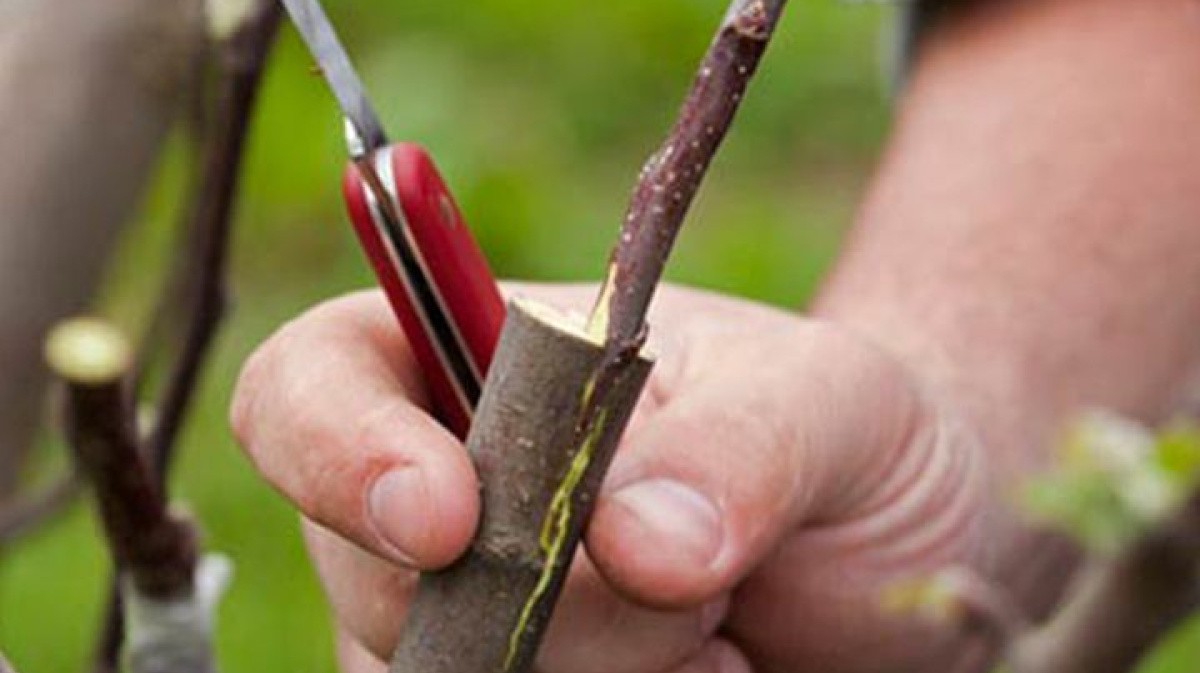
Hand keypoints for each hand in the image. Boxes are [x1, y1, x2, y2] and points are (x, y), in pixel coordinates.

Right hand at [231, 283, 996, 672]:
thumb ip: (740, 449)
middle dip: (546, 605)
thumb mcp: (828, 406)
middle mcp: (447, 493)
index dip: (338, 452)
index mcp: (478, 360)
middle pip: (378, 579)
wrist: (899, 546)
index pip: (312, 385)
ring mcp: (469, 621)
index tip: (450, 519)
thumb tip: (632, 543)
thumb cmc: (851, 436)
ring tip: (722, 627)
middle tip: (704, 583)